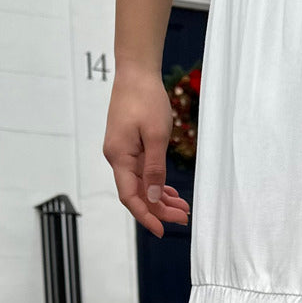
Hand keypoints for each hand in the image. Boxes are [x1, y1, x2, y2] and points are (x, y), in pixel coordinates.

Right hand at [103, 63, 190, 236]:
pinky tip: (171, 193)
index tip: (161, 230)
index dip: (145, 215)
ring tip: (183, 208)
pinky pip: (143, 171)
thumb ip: (155, 168)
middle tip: (183, 218)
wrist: (136, 72)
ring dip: (161, 198)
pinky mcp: (130, 145)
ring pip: (142, 184)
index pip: (130, 196)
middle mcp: (117, 157)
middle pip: (138, 193)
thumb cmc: (145, 99)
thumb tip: (155, 196)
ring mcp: (123, 152)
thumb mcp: (156, 136)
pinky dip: (157, 183)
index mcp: (119, 157)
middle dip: (159, 209)